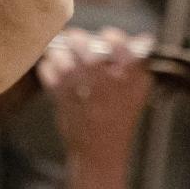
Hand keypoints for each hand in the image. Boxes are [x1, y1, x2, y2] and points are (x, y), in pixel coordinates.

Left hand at [38, 28, 150, 188]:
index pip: (118, 42)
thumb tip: (143, 38)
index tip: (105, 39)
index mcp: (130, 77)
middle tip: (75, 40)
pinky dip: (48, 67)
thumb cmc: (119, 118)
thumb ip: (138, 65)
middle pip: (83, 42)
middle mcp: (104, 80)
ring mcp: (80, 88)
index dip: (110, 36)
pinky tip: (55, 72)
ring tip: (62, 55)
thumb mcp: (138, 93)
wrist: (100, 152)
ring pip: (61, 53)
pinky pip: (47, 68)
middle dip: (76, 39)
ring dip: (59, 52)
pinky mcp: (60, 96)